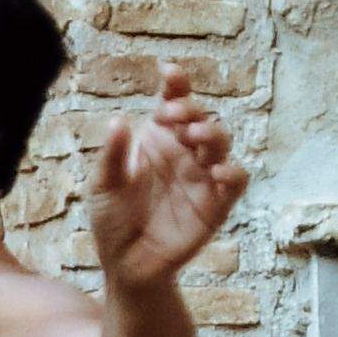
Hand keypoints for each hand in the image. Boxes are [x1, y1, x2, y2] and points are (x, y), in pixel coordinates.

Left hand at [90, 62, 248, 292]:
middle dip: (191, 110)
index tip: (169, 71)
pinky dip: (232, 173)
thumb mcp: (102, 187)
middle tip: (175, 114)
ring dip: (213, 134)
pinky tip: (217, 172)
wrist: (125, 265)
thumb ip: (111, 156)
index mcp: (158, 140)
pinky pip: (235, 182)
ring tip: (195, 136)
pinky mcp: (216, 204)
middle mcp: (183, 153)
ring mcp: (201, 176)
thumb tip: (118, 121)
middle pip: (200, 118)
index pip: (172, 104)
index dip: (176, 84)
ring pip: (220, 143)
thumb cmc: (112, 222)